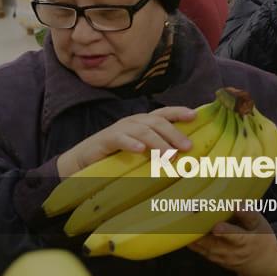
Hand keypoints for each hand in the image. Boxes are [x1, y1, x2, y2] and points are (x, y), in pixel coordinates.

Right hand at [57, 106, 196, 176]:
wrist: (82, 162)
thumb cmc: (116, 157)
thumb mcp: (140, 152)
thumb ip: (157, 149)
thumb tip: (183, 156)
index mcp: (143, 123)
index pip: (164, 113)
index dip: (179, 112)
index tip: (195, 116)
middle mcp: (133, 122)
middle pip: (157, 122)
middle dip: (174, 133)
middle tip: (187, 147)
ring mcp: (119, 130)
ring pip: (142, 130)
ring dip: (158, 142)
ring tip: (169, 154)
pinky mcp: (104, 140)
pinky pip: (119, 139)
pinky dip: (130, 143)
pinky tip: (139, 150)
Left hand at [189, 210, 276, 275]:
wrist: (260, 262)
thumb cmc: (260, 237)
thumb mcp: (260, 225)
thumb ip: (248, 214)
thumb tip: (238, 203)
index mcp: (247, 240)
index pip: (236, 236)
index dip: (226, 231)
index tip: (217, 226)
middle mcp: (233, 251)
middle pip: (215, 242)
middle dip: (202, 230)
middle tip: (191, 215)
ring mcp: (222, 257)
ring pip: (205, 246)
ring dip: (193, 235)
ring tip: (183, 220)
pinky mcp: (214, 258)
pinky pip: (200, 249)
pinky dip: (192, 240)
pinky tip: (184, 230)